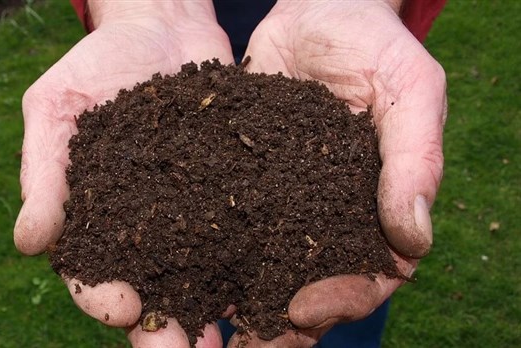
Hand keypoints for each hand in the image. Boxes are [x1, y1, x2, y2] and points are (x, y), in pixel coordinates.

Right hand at [14, 1, 232, 346]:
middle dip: (166, 328)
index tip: (123, 307)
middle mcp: (147, 227)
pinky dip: (259, 261)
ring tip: (235, 339)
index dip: (103, 297)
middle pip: (154, 290)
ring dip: (216, 311)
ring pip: (203, 275)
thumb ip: (43, 172)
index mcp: (96, 218)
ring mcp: (194, 213)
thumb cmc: (97, 64)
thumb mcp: (56, 107)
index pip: (92, 273)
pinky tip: (278, 283)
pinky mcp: (234, 193)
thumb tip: (28, 243)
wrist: (162, 27)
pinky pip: (247, 232)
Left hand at [230, 1, 446, 345]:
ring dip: (238, 303)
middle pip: (313, 287)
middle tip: (245, 345)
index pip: (371, 274)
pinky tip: (177, 274)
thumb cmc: (372, 44)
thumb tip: (415, 238)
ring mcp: (282, 202)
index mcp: (376, 205)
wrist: (315, 9)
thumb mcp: (408, 88)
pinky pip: (224, 226)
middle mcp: (327, 214)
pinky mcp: (241, 182)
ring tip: (205, 329)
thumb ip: (416, 158)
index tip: (304, 310)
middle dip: (284, 324)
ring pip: (264, 268)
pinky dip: (206, 255)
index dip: (344, 299)